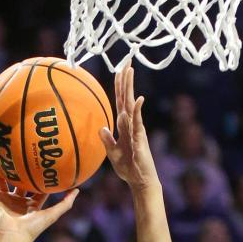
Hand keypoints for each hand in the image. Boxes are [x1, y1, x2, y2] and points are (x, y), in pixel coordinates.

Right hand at [0, 161, 78, 241]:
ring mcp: (4, 200)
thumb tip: (78, 189)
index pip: (38, 188)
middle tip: (23, 153)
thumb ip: (65, 203)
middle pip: (19, 182)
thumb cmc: (32, 229)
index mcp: (31, 205)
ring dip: (1, 168)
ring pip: (2, 180)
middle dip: (21, 170)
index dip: (41, 177)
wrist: (12, 238)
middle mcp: (17, 201)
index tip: (44, 162)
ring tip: (0, 152)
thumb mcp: (52, 214)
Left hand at [101, 63, 157, 194]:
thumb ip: (107, 140)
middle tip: (126, 61)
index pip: (120, 102)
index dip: (119, 87)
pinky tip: (138, 99)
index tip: (119, 71)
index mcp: (124, 125)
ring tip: (130, 71)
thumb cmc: (128, 168)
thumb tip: (102, 127)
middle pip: (126, 98)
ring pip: (131, 105)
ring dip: (129, 88)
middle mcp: (131, 123)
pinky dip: (137, 110)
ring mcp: (136, 129)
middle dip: (125, 80)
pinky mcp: (140, 138)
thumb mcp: (113, 153)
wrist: (139, 180)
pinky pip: (137, 122)